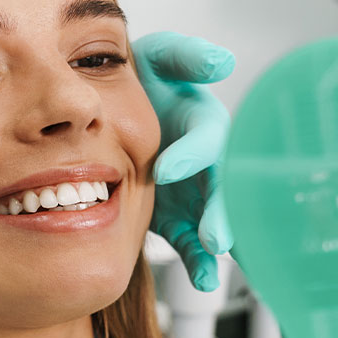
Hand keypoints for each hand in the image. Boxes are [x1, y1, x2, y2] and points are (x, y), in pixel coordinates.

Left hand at [132, 31, 234, 290]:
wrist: (113, 119)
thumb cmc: (144, 84)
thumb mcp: (161, 59)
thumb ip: (186, 57)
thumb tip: (222, 62)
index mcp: (203, 125)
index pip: (206, 139)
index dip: (190, 154)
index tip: (166, 170)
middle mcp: (208, 163)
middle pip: (223, 187)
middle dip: (221, 212)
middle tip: (215, 236)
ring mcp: (197, 195)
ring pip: (216, 219)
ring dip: (219, 240)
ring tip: (215, 260)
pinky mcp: (183, 220)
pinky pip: (195, 244)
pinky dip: (202, 263)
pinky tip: (205, 280)